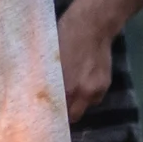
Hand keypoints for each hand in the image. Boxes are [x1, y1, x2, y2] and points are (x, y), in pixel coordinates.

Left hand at [54, 0, 114, 121]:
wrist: (93, 24)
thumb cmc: (64, 36)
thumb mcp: (48, 59)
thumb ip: (46, 81)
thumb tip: (36, 94)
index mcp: (63, 86)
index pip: (55, 114)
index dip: (50, 116)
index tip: (44, 116)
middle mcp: (80, 92)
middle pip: (72, 117)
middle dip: (65, 115)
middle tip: (57, 106)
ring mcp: (95, 89)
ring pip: (84, 108)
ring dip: (77, 103)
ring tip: (71, 90)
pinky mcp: (105, 84)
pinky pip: (94, 98)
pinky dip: (88, 94)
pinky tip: (83, 80)